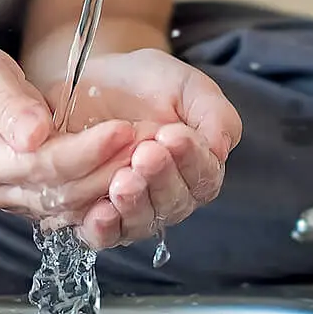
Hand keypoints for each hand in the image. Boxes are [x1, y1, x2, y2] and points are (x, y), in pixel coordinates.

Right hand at [0, 38, 138, 224]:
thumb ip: (4, 101)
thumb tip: (36, 133)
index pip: (39, 165)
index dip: (84, 151)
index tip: (122, 128)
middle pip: (60, 192)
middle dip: (107, 169)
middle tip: (148, 143)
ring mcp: (11, 201)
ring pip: (70, 205)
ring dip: (111, 183)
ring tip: (148, 155)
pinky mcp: (29, 200)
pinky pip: (71, 204)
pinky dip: (103, 190)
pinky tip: (130, 168)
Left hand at [51, 49, 240, 250]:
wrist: (92, 78)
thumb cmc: (144, 82)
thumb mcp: (185, 86)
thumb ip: (213, 113)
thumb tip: (220, 149)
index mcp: (196, 167)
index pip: (204, 177)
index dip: (192, 160)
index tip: (173, 135)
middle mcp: (166, 194)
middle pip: (174, 204)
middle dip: (161, 179)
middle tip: (146, 153)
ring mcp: (131, 207)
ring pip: (141, 222)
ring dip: (135, 203)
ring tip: (123, 180)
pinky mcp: (94, 213)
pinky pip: (104, 236)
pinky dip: (104, 229)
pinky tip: (100, 213)